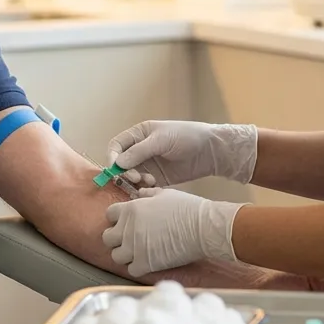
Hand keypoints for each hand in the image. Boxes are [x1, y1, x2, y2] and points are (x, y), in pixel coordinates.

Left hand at [101, 188, 244, 277]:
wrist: (202, 227)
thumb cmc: (187, 208)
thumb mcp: (165, 194)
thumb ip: (148, 195)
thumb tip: (140, 194)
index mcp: (131, 209)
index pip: (109, 214)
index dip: (118, 219)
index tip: (127, 223)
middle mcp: (128, 228)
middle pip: (107, 237)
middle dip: (116, 238)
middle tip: (129, 240)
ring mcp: (135, 247)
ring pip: (116, 255)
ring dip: (125, 254)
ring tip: (138, 253)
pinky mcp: (145, 263)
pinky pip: (130, 269)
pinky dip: (137, 267)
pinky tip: (147, 262)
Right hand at [107, 121, 257, 187]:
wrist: (210, 151)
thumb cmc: (187, 137)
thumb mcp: (162, 139)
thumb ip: (140, 151)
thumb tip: (118, 162)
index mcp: (139, 135)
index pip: (116, 145)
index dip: (112, 157)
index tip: (116, 168)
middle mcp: (141, 150)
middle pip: (122, 164)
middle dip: (125, 172)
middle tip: (135, 178)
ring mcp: (149, 165)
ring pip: (132, 177)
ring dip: (135, 181)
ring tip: (149, 181)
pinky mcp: (158, 178)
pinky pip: (144, 186)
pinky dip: (144, 188)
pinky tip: (153, 187)